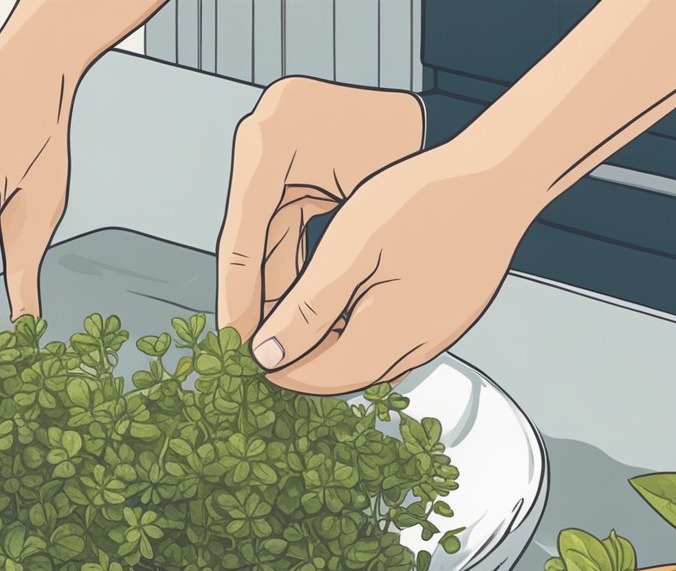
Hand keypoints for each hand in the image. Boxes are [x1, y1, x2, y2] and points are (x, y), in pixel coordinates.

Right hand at [216, 77, 425, 339]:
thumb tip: (284, 335)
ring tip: (275, 338)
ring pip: (259, 236)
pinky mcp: (282, 163)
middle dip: (252, 297)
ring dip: (269, 288)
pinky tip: (294, 309)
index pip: (240, 233)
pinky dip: (287, 266)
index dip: (238, 293)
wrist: (437, 115)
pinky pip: (276, 225)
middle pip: (244, 236)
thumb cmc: (409, 155)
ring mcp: (268, 147)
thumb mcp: (362, 215)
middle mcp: (259, 137)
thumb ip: (320, 274)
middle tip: (250, 348)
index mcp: (271, 141)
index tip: (238, 340)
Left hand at [246, 141, 543, 394]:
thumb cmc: (424, 202)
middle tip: (264, 341)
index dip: (275, 369)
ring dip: (331, 350)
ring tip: (296, 324)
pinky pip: (394, 343)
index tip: (242, 354)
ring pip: (368, 361)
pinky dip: (361, 336)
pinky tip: (344, 310)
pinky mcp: (447, 321)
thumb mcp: (349, 250)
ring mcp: (435, 338)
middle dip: (301, 363)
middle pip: (341, 375)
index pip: (314, 377)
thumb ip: (307, 309)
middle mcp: (413, 350)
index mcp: (383, 337)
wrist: (501, 180)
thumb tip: (266, 354)